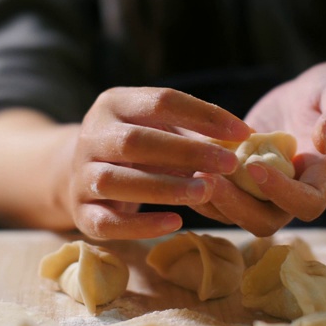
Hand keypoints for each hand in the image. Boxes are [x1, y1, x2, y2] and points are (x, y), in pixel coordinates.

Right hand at [67, 87, 250, 238]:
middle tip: (229, 165)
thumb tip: (244, 138)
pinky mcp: (80, 211)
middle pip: (137, 141)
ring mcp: (80, 174)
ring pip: (117, 180)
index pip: (162, 101)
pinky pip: (107, 222)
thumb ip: (192, 130)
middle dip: (187, 153)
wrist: (81, 172)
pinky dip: (142, 225)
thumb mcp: (157, 127)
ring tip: (206, 192)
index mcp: (114, 104)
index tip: (243, 133)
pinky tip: (175, 222)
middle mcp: (91, 135)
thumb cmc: (136, 147)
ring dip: (166, 188)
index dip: (205, 115)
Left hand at [191, 62, 325, 235]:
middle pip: (263, 220)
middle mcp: (291, 193)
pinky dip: (200, 185)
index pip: (305, 203)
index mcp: (321, 178)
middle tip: (206, 175)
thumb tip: (325, 139)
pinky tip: (181, 164)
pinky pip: (219, 197)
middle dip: (234, 204)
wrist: (310, 99)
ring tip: (189, 169)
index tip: (256, 166)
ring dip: (212, 199)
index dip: (281, 192)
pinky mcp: (240, 181)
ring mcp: (262, 191)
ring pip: (235, 214)